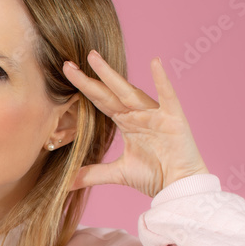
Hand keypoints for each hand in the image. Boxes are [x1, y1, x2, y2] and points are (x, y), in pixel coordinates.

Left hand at [62, 51, 208, 197]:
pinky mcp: (173, 119)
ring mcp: (155, 114)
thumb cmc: (155, 176)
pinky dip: (162, 80)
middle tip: (68, 64)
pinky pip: (167, 96)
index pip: (100, 101)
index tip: (65, 72)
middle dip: (90, 78)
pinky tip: (155, 63)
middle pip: (109, 93)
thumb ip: (92, 174)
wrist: (179, 187)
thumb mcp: (117, 173)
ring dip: (111, 75)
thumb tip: (66, 183)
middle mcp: (138, 114)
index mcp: (126, 122)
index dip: (83, 88)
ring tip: (93, 59)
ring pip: (130, 92)